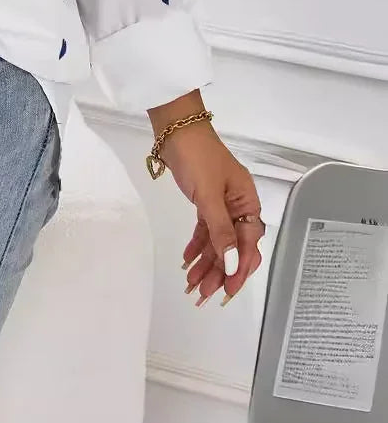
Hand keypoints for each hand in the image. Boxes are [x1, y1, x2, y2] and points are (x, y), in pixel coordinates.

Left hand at [164, 121, 265, 306]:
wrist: (175, 128)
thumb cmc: (196, 156)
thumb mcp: (208, 194)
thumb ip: (220, 230)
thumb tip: (231, 263)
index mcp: (248, 203)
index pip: (248, 245)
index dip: (238, 270)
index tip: (226, 292)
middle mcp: (238, 206)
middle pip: (232, 247)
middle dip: (219, 272)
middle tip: (202, 295)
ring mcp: (221, 204)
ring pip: (217, 241)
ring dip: (205, 263)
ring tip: (191, 285)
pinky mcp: (205, 200)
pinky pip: (205, 229)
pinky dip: (197, 245)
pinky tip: (187, 260)